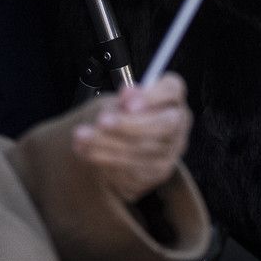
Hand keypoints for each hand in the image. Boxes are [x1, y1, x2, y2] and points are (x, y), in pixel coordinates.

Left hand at [73, 74, 190, 203]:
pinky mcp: (160, 171)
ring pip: (143, 149)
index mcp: (173, 97)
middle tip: (99, 122)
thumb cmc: (128, 113)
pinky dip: (107, 160)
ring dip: (108, 145)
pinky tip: (88, 153)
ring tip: (81, 139)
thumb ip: (128, 96)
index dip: (151, 96)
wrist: (126, 140)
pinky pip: (134, 168)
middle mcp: (179, 122)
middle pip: (162, 124)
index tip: (125, 103)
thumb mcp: (126, 99)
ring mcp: (172, 149)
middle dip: (128, 124)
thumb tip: (127, 92)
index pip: (172, 89)